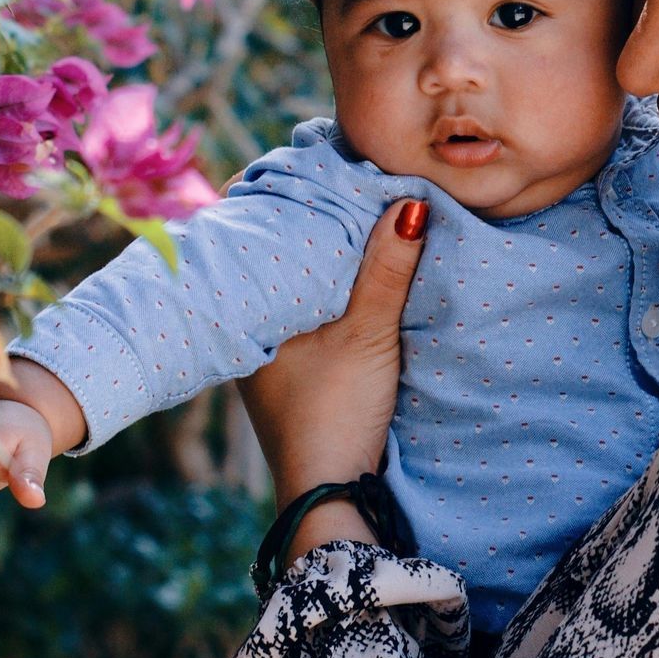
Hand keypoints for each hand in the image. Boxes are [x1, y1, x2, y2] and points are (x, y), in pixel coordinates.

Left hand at [239, 198, 427, 507]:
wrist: (330, 495)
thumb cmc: (335, 410)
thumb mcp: (367, 333)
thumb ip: (386, 269)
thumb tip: (411, 200)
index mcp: (247, 311)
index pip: (260, 235)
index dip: (286, 199)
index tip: (314, 162)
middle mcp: (249, 328)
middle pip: (277, 258)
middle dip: (308, 224)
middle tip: (341, 177)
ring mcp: (269, 353)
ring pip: (293, 286)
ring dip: (321, 259)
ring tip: (354, 212)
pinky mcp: (294, 373)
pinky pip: (306, 310)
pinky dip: (328, 288)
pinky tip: (353, 273)